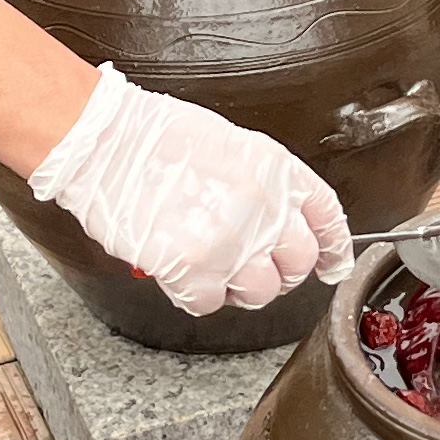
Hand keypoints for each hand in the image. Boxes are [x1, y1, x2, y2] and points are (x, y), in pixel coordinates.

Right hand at [27, 65, 349, 313]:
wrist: (105, 141)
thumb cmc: (153, 136)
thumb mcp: (230, 146)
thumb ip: (261, 186)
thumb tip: (273, 222)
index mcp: (276, 171)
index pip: (326, 219)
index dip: (334, 248)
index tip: (332, 264)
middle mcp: (264, 208)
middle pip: (297, 264)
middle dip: (278, 272)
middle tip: (248, 266)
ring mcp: (232, 242)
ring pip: (258, 292)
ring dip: (235, 287)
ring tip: (208, 265)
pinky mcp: (194, 269)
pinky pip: (208, 303)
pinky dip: (193, 293)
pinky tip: (178, 270)